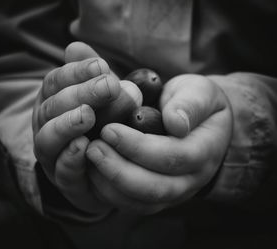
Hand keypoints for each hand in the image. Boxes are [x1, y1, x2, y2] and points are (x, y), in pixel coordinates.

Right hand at [32, 42, 121, 213]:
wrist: (107, 164)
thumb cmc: (104, 123)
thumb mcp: (102, 96)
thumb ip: (90, 74)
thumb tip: (76, 46)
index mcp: (54, 102)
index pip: (56, 82)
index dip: (76, 72)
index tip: (100, 65)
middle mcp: (47, 126)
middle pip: (53, 107)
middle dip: (79, 94)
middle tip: (107, 86)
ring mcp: (53, 155)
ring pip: (48, 139)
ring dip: (66, 125)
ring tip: (87, 115)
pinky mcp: (65, 181)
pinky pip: (62, 172)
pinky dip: (70, 159)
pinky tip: (83, 146)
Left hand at [86, 74, 232, 213]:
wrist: (199, 120)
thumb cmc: (195, 101)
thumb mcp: (199, 92)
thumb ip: (190, 104)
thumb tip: (176, 124)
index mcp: (205, 150)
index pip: (173, 156)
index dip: (139, 146)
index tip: (109, 130)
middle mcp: (192, 178)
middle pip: (156, 187)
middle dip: (119, 170)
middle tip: (93, 148)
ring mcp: (176, 191)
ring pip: (143, 202)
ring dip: (111, 184)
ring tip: (90, 158)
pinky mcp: (159, 196)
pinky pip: (134, 204)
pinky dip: (110, 192)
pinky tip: (94, 171)